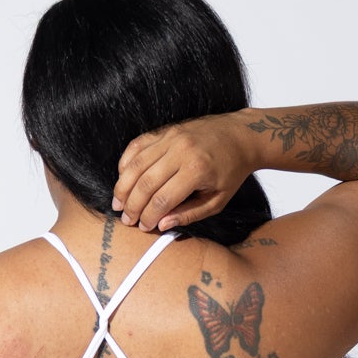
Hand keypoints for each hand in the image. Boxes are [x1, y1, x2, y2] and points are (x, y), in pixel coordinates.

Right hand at [111, 111, 252, 231]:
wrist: (240, 135)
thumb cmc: (231, 170)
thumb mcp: (217, 200)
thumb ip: (189, 215)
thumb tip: (163, 224)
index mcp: (196, 171)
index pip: (163, 200)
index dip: (149, 216)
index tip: (143, 227)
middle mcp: (181, 151)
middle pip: (145, 183)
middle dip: (132, 205)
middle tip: (126, 219)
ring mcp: (171, 138)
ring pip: (136, 164)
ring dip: (123, 186)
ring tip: (118, 203)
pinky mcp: (165, 130)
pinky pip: (137, 145)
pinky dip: (126, 162)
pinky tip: (122, 178)